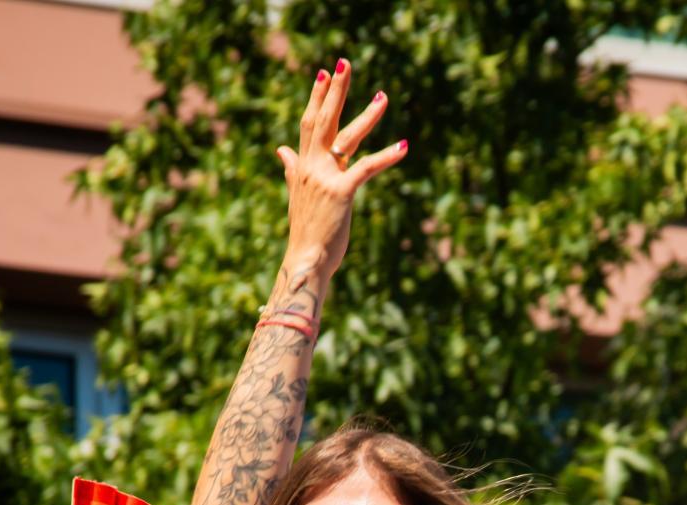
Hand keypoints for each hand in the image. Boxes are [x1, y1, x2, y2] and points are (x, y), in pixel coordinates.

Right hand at [278, 60, 406, 286]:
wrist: (305, 259)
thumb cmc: (307, 230)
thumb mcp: (298, 193)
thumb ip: (292, 168)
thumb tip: (282, 150)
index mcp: (304, 165)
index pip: (309, 123)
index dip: (317, 98)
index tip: (324, 74)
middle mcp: (312, 166)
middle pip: (323, 119)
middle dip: (335, 90)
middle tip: (344, 63)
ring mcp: (325, 177)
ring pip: (347, 137)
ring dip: (367, 115)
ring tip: (383, 96)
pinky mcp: (342, 191)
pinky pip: (367, 167)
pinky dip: (387, 156)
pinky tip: (404, 145)